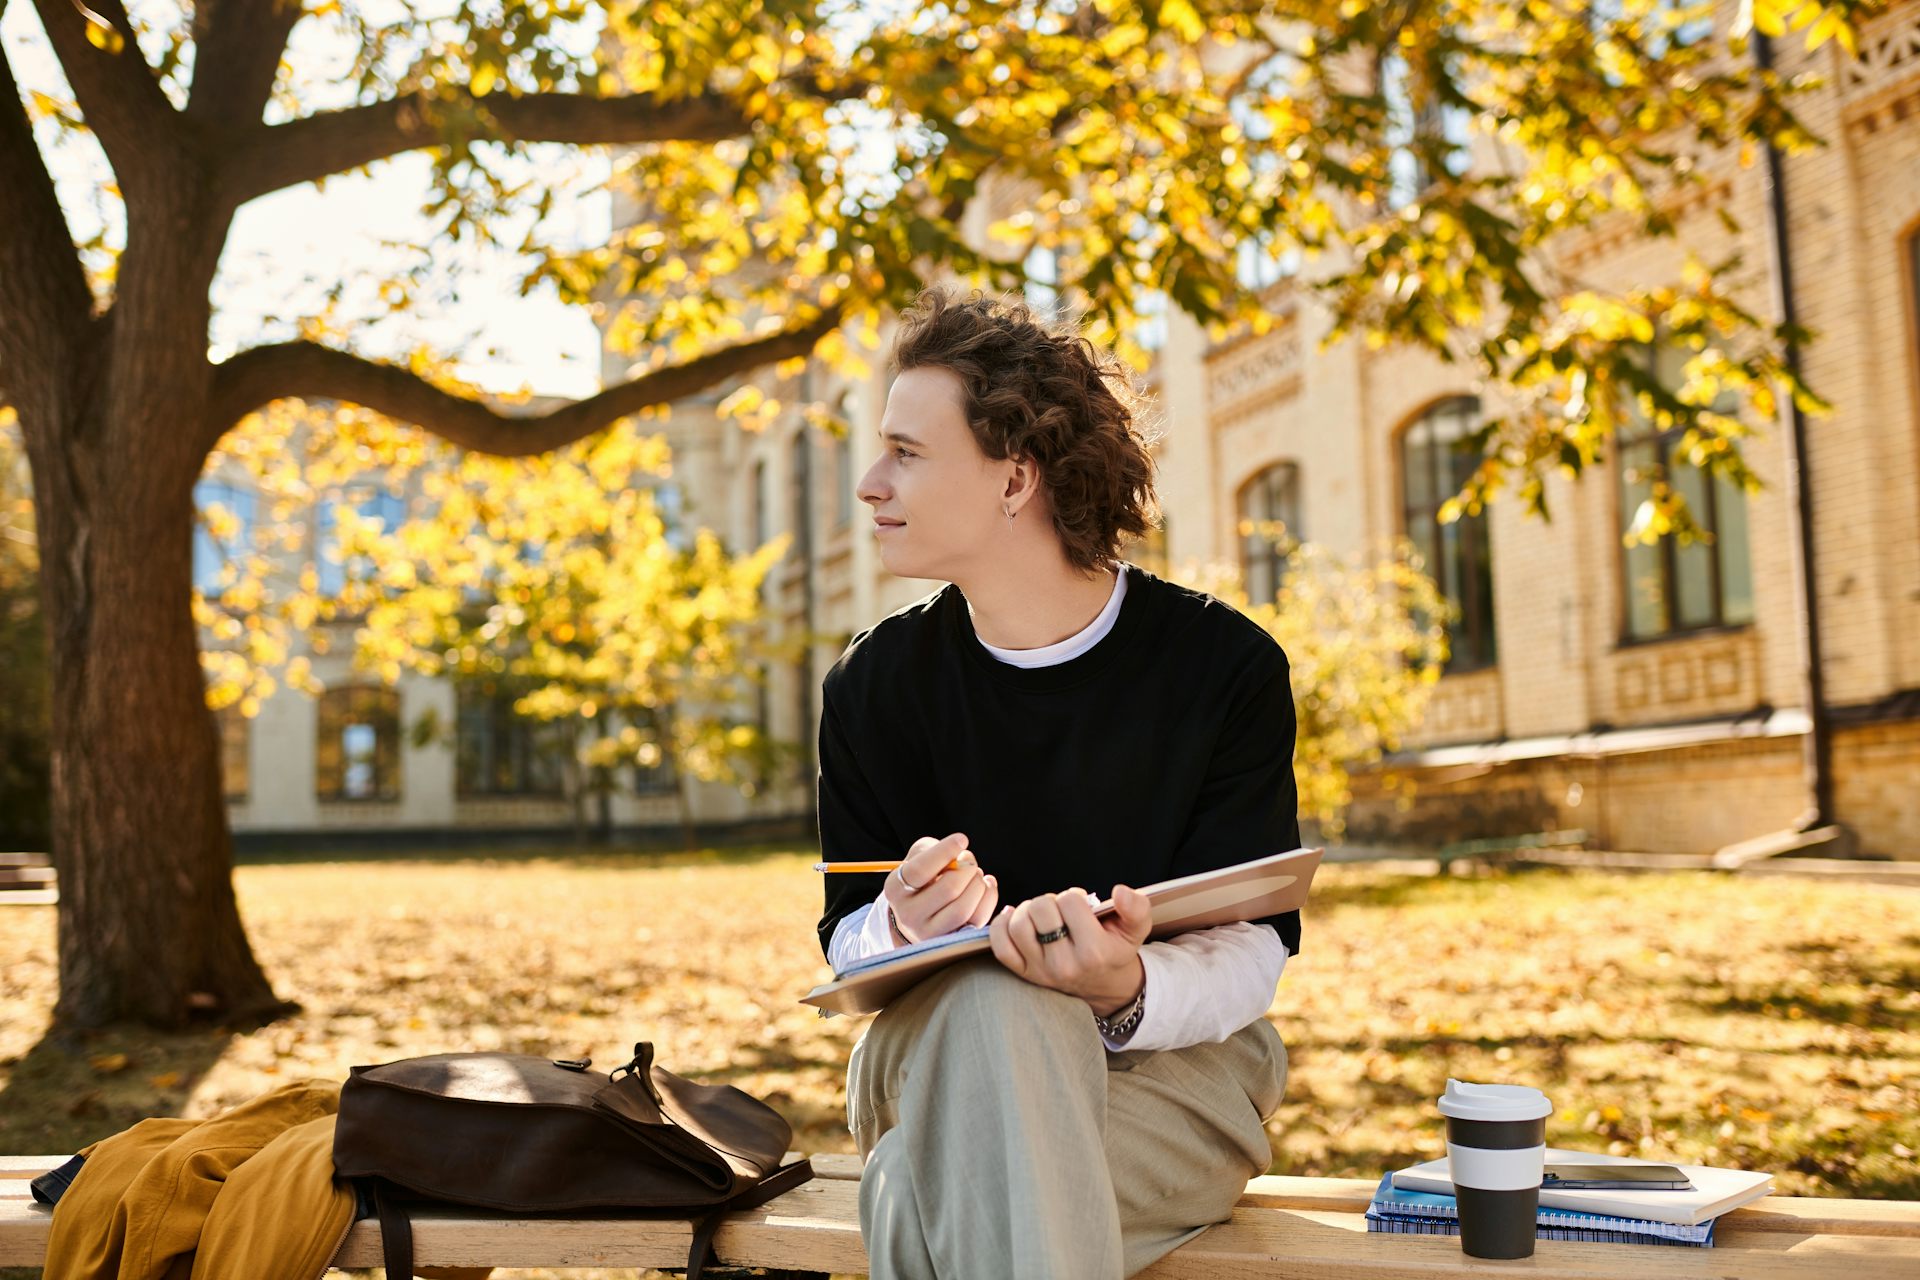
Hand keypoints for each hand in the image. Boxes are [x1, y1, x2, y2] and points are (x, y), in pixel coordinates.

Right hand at [884, 833, 998, 943]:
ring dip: (978, 884)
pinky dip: (988, 898)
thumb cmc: (921, 879)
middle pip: (948, 889)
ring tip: (976, 873)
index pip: (920, 870)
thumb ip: (931, 850)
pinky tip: (986, 885)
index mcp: (895, 888)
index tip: (962, 839)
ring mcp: (928, 933)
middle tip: (969, 859)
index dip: (945, 851)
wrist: (916, 915)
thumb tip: (958, 856)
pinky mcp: (949, 941)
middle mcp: (908, 914)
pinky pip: (977, 921)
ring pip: (963, 908)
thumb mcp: (916, 858)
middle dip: (967, 868)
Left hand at [988, 884, 1151, 1014]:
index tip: (1082, 908)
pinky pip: (1000, 945)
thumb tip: (1120, 892)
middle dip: (1050, 901)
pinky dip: (1002, 926)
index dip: (1075, 897)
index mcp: (1094, 952)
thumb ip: (1137, 908)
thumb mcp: (1136, 929)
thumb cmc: (1115, 949)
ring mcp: (1041, 972)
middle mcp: (1065, 965)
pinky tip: (1015, 918)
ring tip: (1042, 915)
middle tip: (1061, 910)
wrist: (1103, 984)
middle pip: (1040, 909)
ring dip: (1027, 910)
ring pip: (1017, 925)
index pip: (1070, 902)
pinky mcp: (1024, 974)